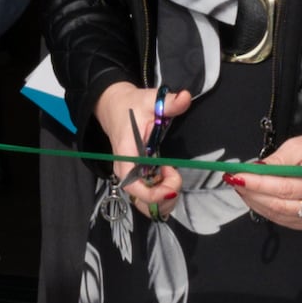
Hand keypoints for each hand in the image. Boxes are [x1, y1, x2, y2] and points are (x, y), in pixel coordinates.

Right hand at [95, 81, 191, 215]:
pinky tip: (167, 176)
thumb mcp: (150, 100)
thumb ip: (169, 102)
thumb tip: (186, 97)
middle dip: (165, 197)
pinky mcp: (136, 179)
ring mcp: (129, 177)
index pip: (132, 185)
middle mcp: (124, 171)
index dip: (154, 193)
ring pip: (146, 205)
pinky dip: (162, 194)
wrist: (115, 108)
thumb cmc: (131, 106)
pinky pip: (148, 198)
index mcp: (126, 155)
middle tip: (174, 173)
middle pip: (142, 202)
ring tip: (171, 174)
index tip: (173, 179)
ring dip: (165, 198)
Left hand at [226, 129, 301, 232]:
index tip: (238, 176)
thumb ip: (278, 159)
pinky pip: (281, 219)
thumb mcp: (299, 145)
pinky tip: (254, 197)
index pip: (284, 188)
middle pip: (278, 204)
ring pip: (277, 214)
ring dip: (255, 201)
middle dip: (252, 193)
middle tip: (234, 181)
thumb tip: (255, 169)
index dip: (258, 184)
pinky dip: (264, 209)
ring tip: (241, 187)